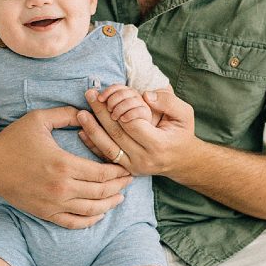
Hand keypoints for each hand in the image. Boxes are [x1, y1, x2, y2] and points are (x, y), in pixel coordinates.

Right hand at [0, 106, 133, 228]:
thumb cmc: (14, 139)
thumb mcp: (39, 119)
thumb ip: (66, 114)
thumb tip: (87, 112)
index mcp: (64, 164)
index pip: (102, 173)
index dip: (118, 171)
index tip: (126, 166)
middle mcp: (62, 188)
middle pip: (101, 192)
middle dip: (119, 186)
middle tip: (129, 179)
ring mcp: (54, 203)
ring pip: (91, 210)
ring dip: (109, 204)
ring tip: (119, 197)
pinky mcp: (45, 213)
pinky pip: (74, 222)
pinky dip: (90, 220)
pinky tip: (99, 214)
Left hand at [77, 88, 196, 176]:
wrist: (182, 162)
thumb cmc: (182, 133)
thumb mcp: (184, 114)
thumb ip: (168, 102)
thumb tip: (146, 96)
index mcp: (158, 144)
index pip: (133, 125)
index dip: (121, 110)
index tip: (111, 97)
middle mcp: (144, 158)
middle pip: (117, 134)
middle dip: (101, 113)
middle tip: (90, 95)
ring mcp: (133, 167)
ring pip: (107, 148)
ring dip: (92, 129)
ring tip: (81, 113)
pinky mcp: (126, 170)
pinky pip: (105, 158)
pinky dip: (92, 145)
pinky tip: (82, 131)